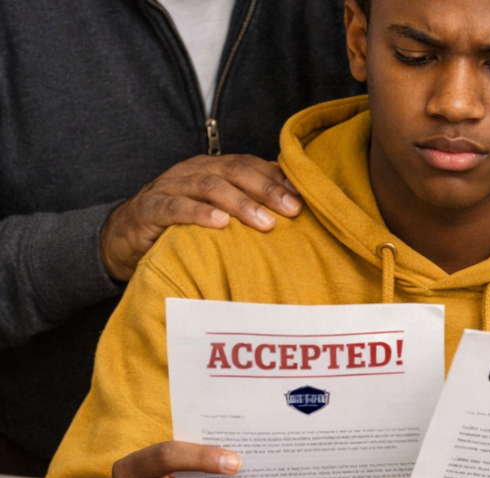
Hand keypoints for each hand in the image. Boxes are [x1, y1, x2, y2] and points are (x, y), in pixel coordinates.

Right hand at [100, 154, 302, 280]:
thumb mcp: (215, 212)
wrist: (124, 238)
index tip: (303, 199)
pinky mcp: (149, 209)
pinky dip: (200, 214)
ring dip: (241, 204)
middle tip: (292, 210)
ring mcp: (170, 187)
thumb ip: (245, 205)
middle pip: (235, 171)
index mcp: (211, 168)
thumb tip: (289, 208)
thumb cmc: (180, 226)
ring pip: (209, 186)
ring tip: (265, 222)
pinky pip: (176, 208)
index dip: (277, 179)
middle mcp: (192, 171)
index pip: (250, 165)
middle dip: (267, 190)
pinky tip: (220, 224)